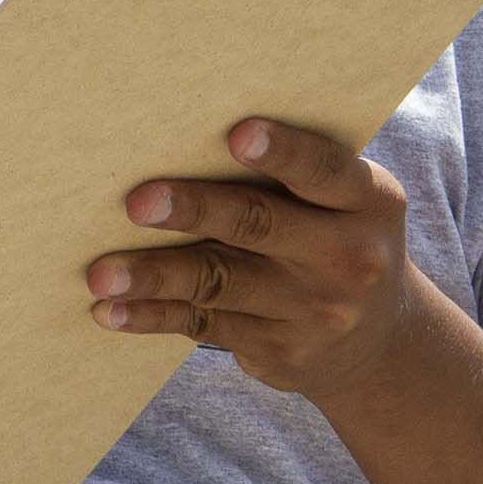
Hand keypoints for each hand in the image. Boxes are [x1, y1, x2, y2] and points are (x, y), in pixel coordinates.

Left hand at [84, 117, 427, 400]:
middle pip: (258, 224)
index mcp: (368, 201)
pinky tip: (111, 310)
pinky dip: (152, 315)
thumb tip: (179, 132)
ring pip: (219, 282)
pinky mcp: (280, 351)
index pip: (323, 170)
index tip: (236, 136)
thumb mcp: (346, 202)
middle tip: (136, 203)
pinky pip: (204, 325)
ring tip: (101, 274)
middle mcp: (348, 258)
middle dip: (194, 211)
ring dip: (153, 276)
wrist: (381, 342)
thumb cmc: (337, 235)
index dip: (282, 152)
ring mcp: (314, 311)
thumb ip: (290, 175)